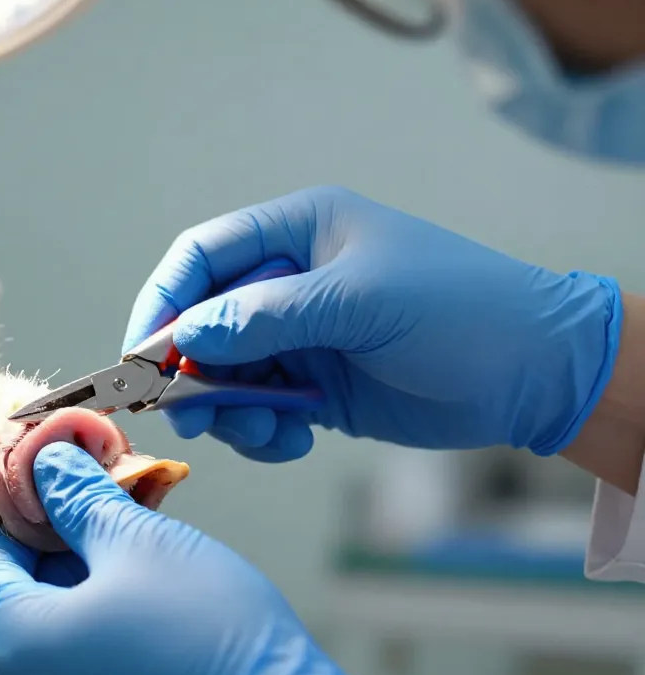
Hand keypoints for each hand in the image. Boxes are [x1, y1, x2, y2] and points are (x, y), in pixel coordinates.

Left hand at [0, 443, 388, 674]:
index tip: (68, 505)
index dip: (25, 527)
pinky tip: (156, 627)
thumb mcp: (137, 538)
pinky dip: (105, 650)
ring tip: (144, 575)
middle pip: (21, 610)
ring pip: (56, 650)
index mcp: (19, 644)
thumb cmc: (202, 630)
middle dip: (62, 563)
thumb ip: (80, 497)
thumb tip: (49, 464)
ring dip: (87, 605)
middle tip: (115, 530)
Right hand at [123, 185, 622, 460]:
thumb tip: (186, 337)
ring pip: (223, 374)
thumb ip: (267, 317)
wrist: (533, 374)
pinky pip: (257, 409)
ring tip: (263, 432)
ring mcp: (299, 335)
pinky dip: (260, 432)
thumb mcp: (360, 302)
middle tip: (192, 414)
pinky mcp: (313, 385)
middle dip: (192, 370)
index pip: (203, 257)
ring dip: (227, 409)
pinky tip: (294, 442)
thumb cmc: (458, 311)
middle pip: (203, 321)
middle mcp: (289, 280)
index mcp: (298, 233)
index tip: (142, 354)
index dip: (164, 302)